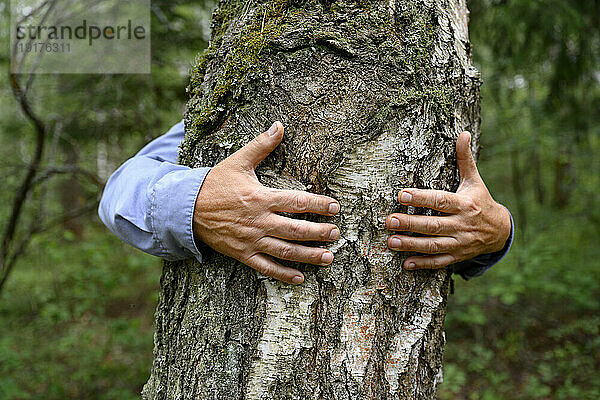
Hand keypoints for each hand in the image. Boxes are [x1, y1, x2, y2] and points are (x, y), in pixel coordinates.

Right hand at [193, 122, 340, 284]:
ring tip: (328, 256)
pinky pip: (266, 267)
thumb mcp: (238, 161)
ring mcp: (251, 240)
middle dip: (320, 232)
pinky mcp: (243, 254)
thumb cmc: (215, 183)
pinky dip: (283, 274)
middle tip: (336, 233)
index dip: (318, 204)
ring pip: (286, 251)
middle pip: (296, 229)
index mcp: (261, 198)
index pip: (297, 201)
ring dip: (309, 255)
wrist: (186, 207)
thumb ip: (262, 145)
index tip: (335, 207)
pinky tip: (300, 278)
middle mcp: (259, 221)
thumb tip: (279, 125)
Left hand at [386, 131, 510, 269]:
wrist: (500, 231)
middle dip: (410, 223)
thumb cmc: (480, 201)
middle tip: (389, 220)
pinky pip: (439, 262)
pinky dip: (423, 263)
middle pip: (433, 225)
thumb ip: (465, 159)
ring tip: (391, 241)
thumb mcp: (474, 181)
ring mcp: (460, 243)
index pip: (440, 201)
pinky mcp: (457, 256)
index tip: (401, 194)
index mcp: (464, 204)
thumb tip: (463, 133)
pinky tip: (405, 263)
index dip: (421, 198)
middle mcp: (462, 225)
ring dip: (411, 245)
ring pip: (433, 245)